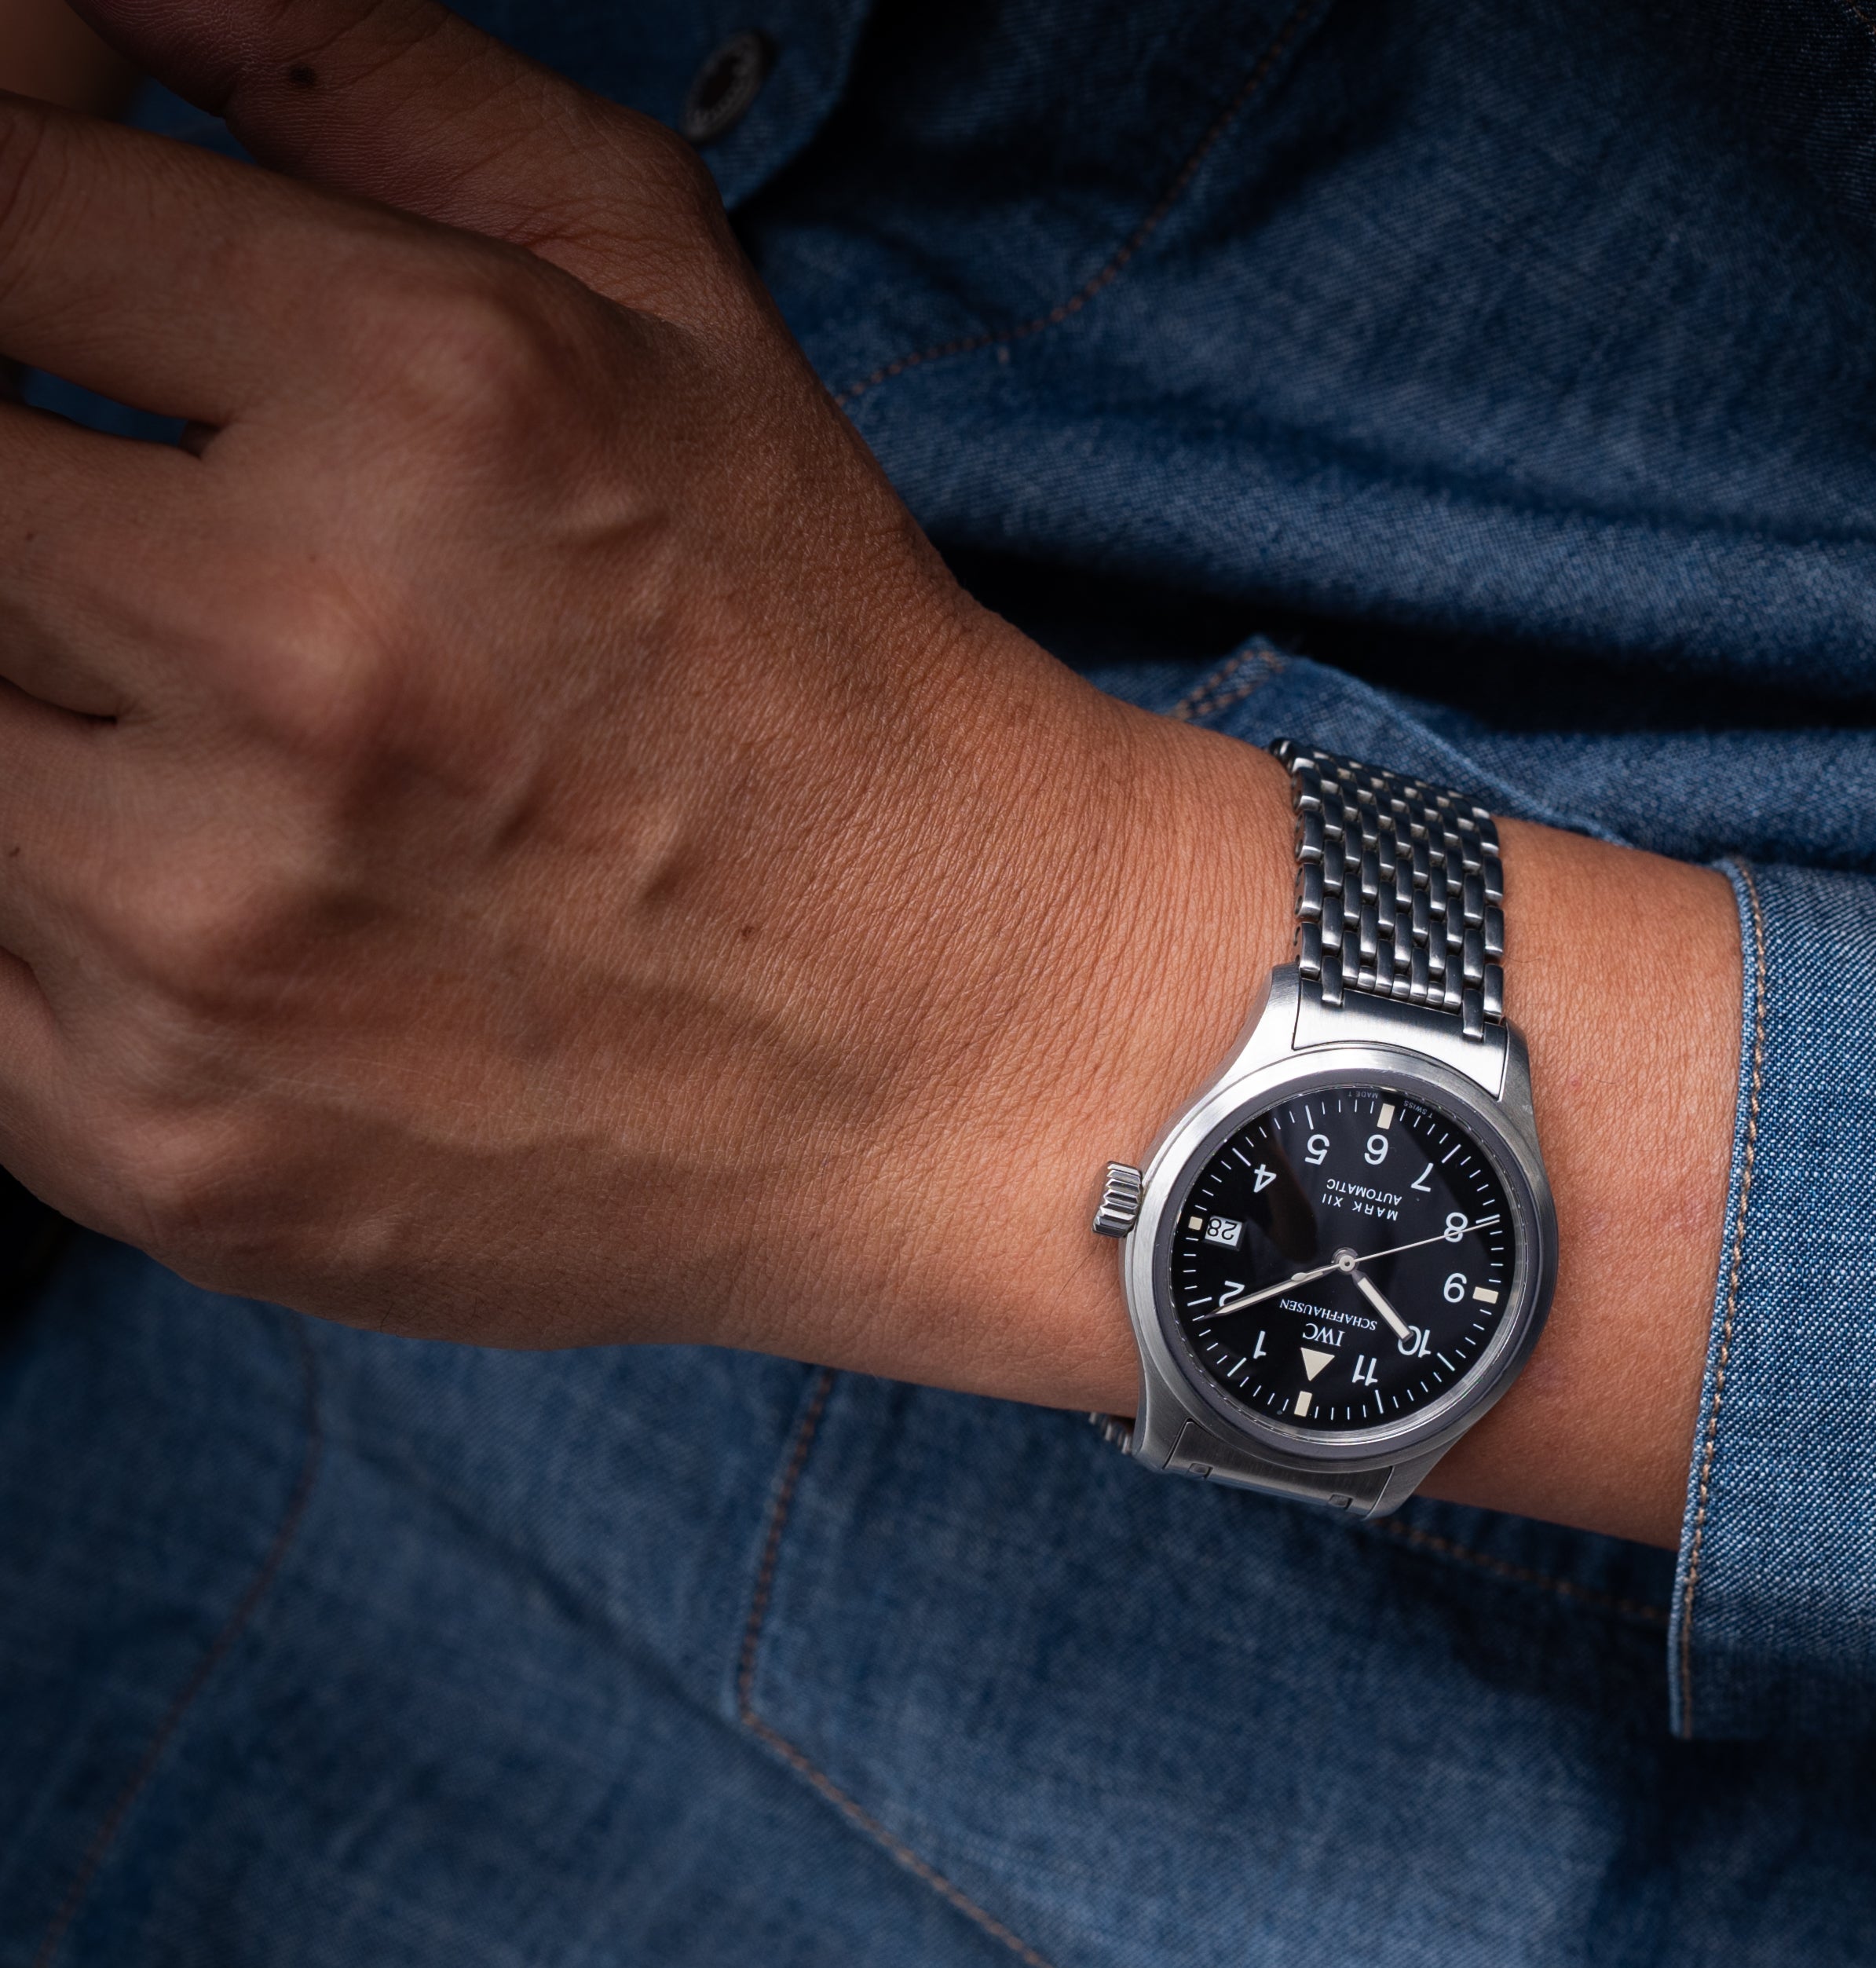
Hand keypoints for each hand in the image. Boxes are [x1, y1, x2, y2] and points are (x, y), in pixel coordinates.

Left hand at [0, 0, 1739, 1546]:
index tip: (79, 302)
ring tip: (221, 747)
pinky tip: (223, 904)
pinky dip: (44, 913)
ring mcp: (213, 934)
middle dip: (28, 484)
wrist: (975, 1056)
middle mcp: (297, 658)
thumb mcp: (667, 307)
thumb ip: (359, 73)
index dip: (6, 225)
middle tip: (174, 549)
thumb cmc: (829, 680)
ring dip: (33, 706)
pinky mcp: (175, 1148)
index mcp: (425, 401)